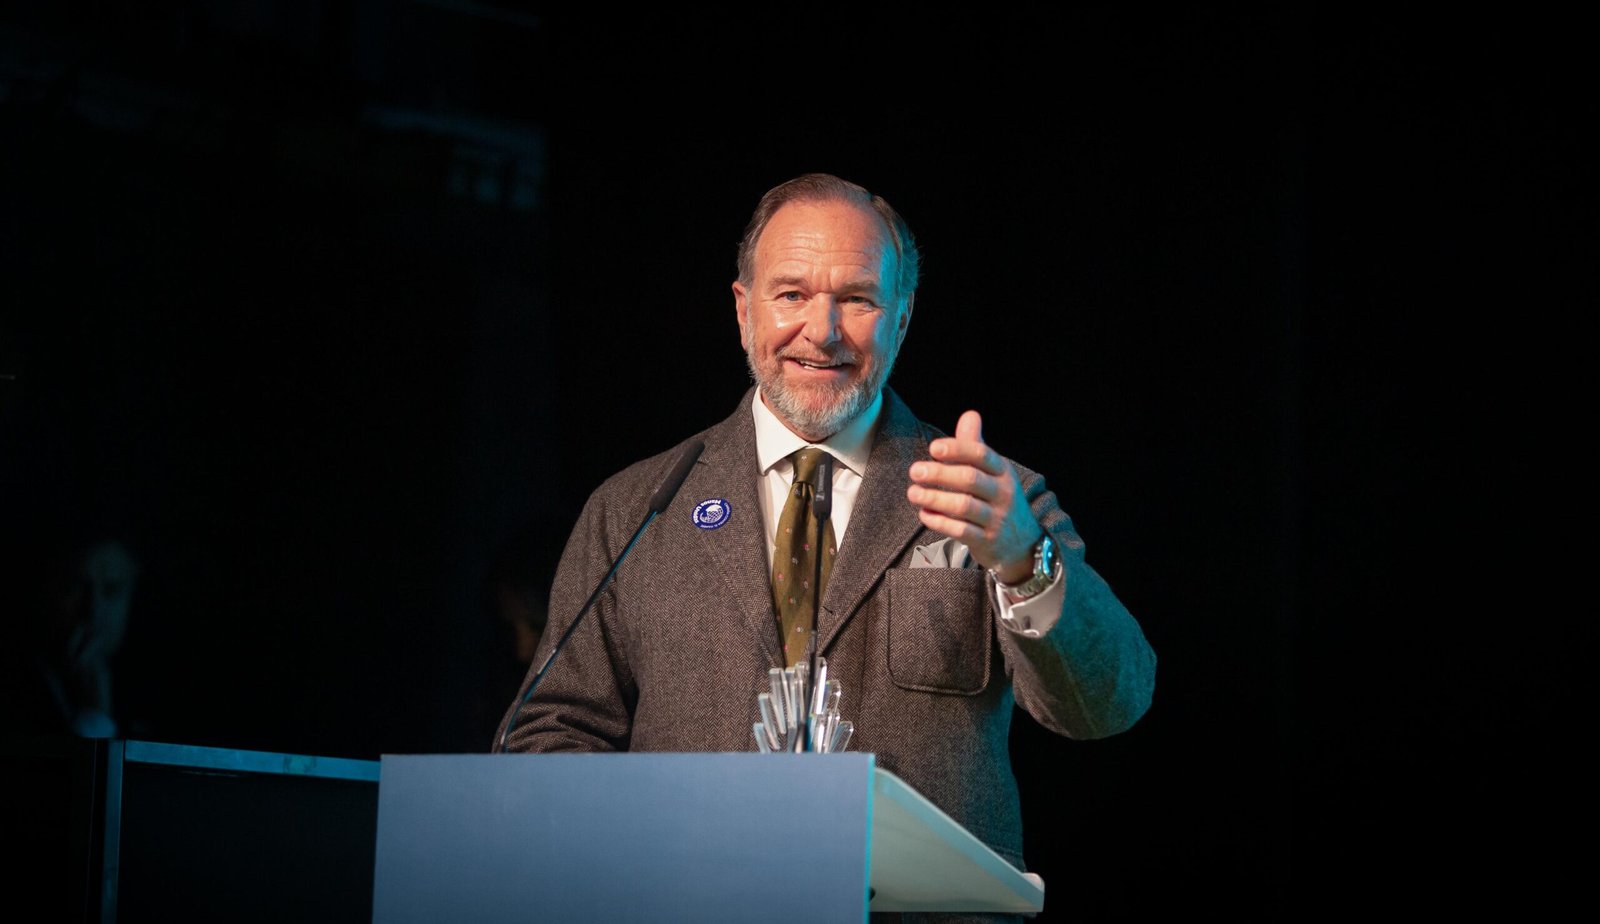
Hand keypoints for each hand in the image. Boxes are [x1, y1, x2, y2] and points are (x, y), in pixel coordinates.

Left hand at [906, 410, 1042, 581]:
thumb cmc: (997, 499)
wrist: (1022, 544)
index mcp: (1003, 471)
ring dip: (934, 498)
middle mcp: (1003, 493)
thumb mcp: (993, 472)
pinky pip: (960, 531)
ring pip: (964, 506)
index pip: (981, 455)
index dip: (957, 449)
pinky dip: (939, 521)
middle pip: (970, 479)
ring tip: (913, 492)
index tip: (933, 448)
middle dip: (940, 474)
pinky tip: (924, 513)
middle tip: (915, 471)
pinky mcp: (987, 541)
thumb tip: (970, 414)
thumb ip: (975, 445)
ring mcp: (996, 519)